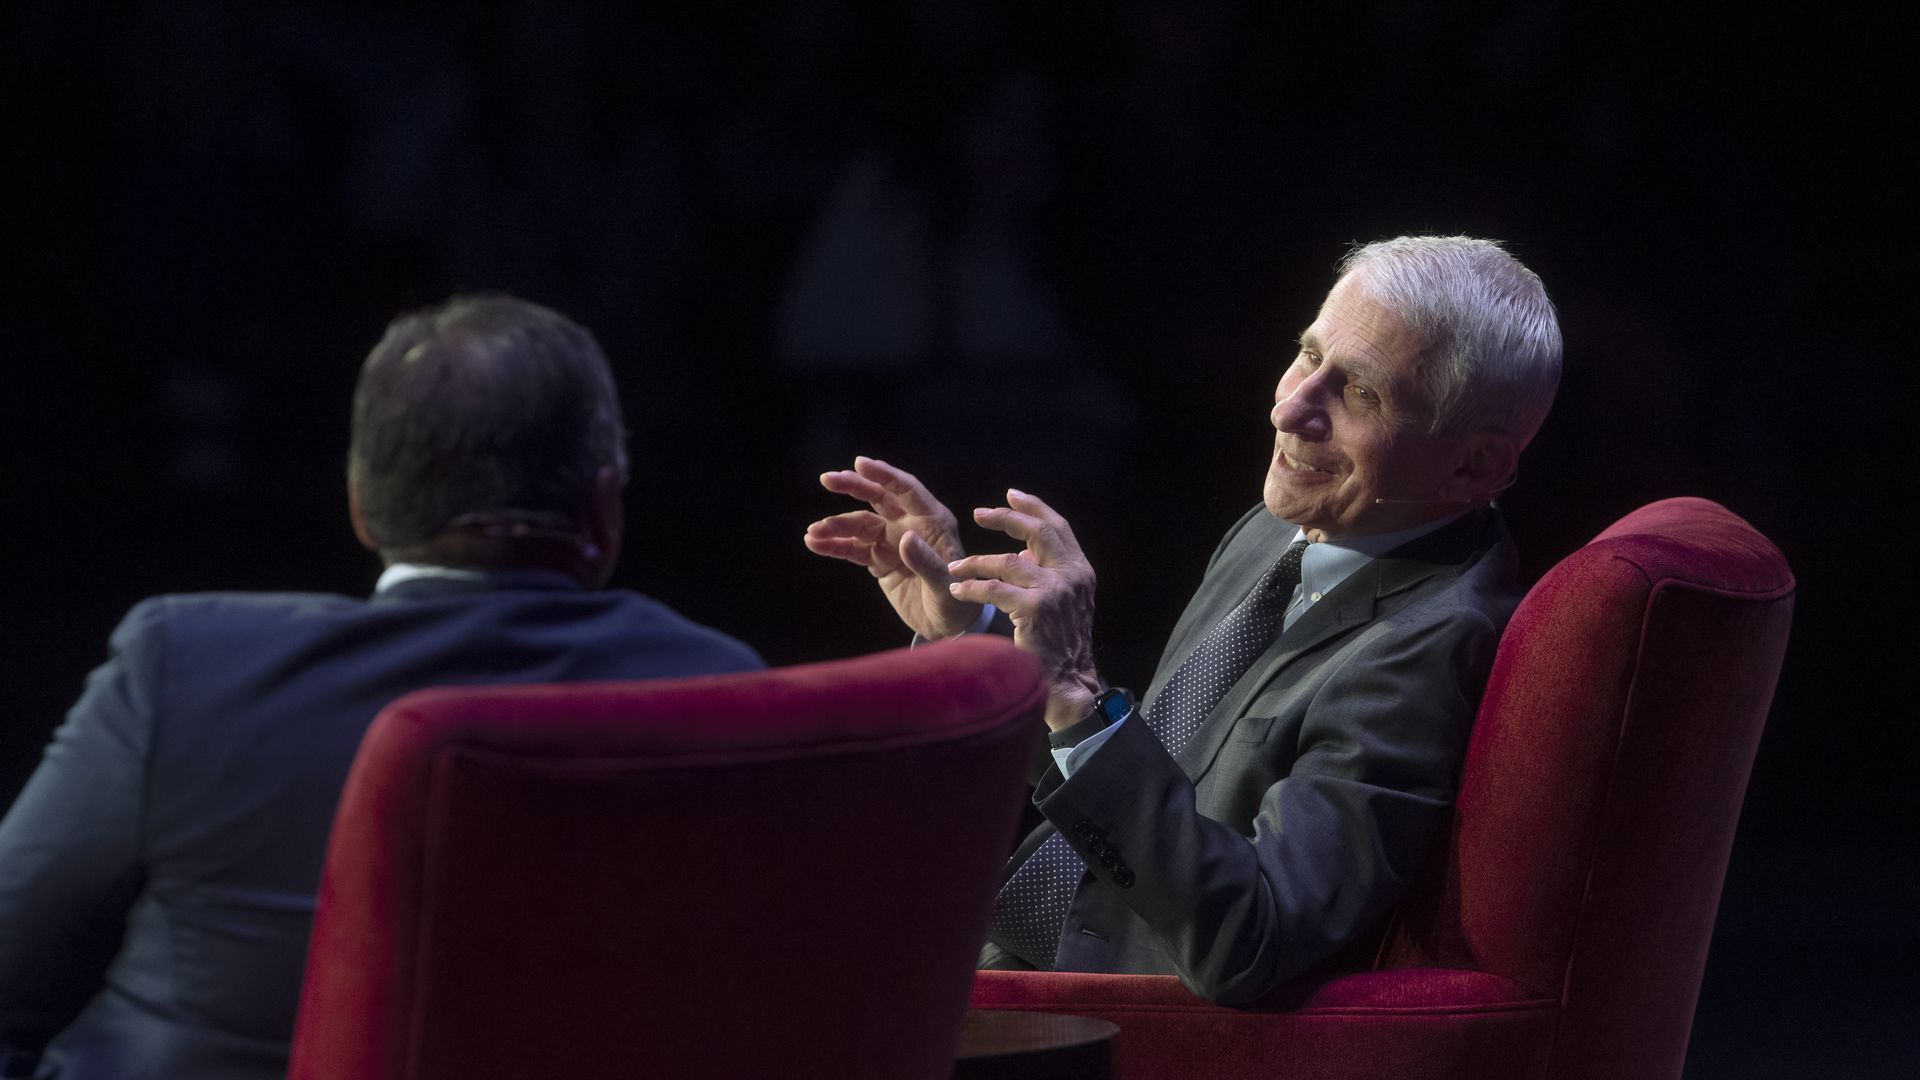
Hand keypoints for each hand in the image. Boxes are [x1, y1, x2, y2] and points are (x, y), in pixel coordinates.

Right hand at [804, 456, 981, 639]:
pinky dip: (834, 546)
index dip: (884, 475)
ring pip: (860, 525)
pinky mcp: (879, 561)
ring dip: (836, 525)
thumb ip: (927, 562)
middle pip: (878, 498)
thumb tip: (904, 538)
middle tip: (827, 480)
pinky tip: (814, 543)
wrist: (948, 627)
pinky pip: (853, 549)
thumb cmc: (956, 601)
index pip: (906, 490)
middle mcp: (910, 525)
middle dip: (853, 487)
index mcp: (932, 522)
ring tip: (813, 532)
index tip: (859, 464)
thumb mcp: (946, 585)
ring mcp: (892, 542)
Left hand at [946, 489, 1101, 729]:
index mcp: (1080, 571)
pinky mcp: (1035, 608)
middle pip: (1038, 532)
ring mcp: (1055, 591)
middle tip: (978, 513)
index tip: (1012, 494)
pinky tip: (958, 589)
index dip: (1035, 507)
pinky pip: (994, 588)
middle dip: (1006, 518)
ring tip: (955, 566)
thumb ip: (1047, 574)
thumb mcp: (1063, 603)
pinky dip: (972, 587)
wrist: (1068, 684)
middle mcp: (1072, 576)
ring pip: (1008, 561)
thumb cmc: (1059, 646)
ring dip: (976, 561)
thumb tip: (1023, 550)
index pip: (1059, 527)